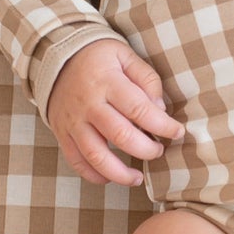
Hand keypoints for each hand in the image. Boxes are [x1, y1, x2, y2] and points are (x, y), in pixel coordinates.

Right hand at [44, 38, 184, 186]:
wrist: (56, 58)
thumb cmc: (98, 58)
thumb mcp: (125, 55)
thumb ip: (146, 79)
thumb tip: (160, 109)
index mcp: (107, 82)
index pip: (139, 109)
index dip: (162, 125)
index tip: (177, 132)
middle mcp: (89, 104)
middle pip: (120, 135)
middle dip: (146, 149)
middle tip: (159, 151)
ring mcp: (73, 121)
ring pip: (96, 155)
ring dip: (120, 173)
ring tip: (137, 178)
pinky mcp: (62, 133)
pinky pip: (76, 160)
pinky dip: (92, 175)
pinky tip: (109, 178)